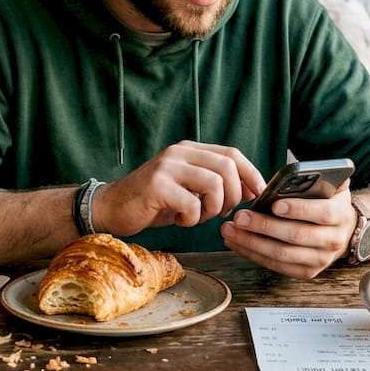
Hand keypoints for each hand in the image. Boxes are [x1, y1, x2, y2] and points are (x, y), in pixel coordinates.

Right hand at [92, 141, 265, 236]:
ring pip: (214, 183)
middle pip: (227, 166)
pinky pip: (192, 204)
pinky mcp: (156, 186)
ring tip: (199, 217)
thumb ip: (214, 184)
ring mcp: (167, 167)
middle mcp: (179, 152)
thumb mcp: (187, 188)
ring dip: (214, 208)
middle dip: (235, 195)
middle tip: (223, 212)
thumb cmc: (153, 202)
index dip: (251, 174)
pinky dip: (192, 219)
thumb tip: (251, 191)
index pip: (232, 153)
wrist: (111, 208)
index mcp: (189, 150)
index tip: (258, 195)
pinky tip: (180, 220)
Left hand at [221, 180, 355, 279]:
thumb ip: (316, 179)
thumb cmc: (326, 201)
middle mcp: (333, 240)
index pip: (322, 212)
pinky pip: (276, 266)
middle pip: (296, 236)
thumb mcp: (328, 186)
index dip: (298, 209)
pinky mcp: (306, 272)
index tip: (274, 205)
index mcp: (340, 214)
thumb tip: (293, 176)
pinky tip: (236, 242)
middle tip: (240, 217)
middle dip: (264, 226)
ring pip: (282, 254)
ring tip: (230, 230)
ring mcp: (320, 259)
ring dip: (252, 243)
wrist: (341, 229)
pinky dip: (253, 254)